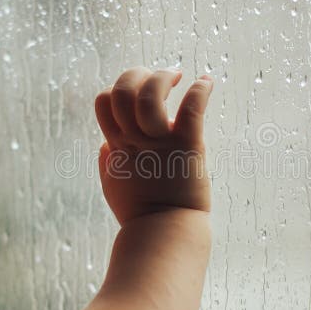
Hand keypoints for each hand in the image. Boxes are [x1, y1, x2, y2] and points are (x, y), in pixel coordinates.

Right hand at [95, 67, 213, 224]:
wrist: (165, 235)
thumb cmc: (141, 214)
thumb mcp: (112, 186)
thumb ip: (107, 161)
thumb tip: (105, 144)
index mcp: (117, 147)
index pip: (103, 102)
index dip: (116, 88)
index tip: (138, 93)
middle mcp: (134, 141)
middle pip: (121, 91)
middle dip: (136, 74)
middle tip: (159, 77)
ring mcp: (160, 143)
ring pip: (150, 96)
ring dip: (162, 77)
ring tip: (177, 76)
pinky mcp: (187, 147)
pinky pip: (191, 110)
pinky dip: (200, 90)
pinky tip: (207, 82)